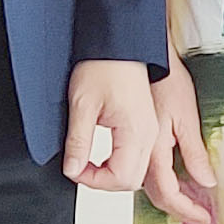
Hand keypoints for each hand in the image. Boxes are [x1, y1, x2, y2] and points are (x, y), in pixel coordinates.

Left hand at [63, 59, 155, 191]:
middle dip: (103, 181)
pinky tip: (103, 155)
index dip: (94, 181)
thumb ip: (78, 142)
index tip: (75, 170)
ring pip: (136, 172)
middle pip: (131, 180)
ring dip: (112, 173)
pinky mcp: (147, 125)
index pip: (121, 178)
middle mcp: (149, 134)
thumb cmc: (104, 64)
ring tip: (89, 162)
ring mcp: (151, 130)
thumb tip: (72, 169)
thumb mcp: (82, 105)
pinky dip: (119, 163)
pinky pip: (137, 157)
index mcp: (136, 131)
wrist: (119, 42)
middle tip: (80, 167)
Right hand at [141, 50, 215, 223]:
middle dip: (179, 211)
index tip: (204, 220)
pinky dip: (162, 182)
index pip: (168, 195)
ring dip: (170, 199)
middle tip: (200, 217)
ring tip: (190, 204)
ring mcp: (137, 146)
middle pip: (157, 196)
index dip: (186, 211)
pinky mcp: (137, 138)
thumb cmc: (165, 79)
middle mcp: (141, 152)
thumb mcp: (186, 115)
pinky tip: (175, 180)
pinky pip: (146, 170)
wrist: (140, 58)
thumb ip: (193, 152)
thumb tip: (206, 182)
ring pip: (149, 185)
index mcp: (154, 150)